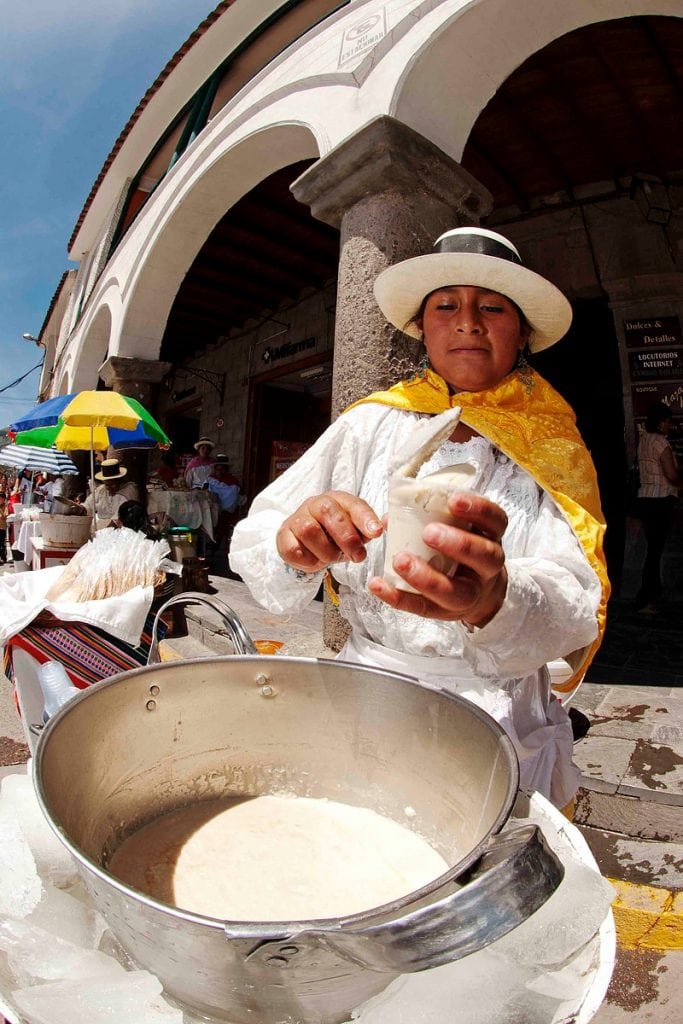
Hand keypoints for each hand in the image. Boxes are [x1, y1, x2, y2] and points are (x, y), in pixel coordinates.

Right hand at [277, 491, 382, 571]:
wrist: (305, 541)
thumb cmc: (334, 534)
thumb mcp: (355, 530)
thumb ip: (369, 529)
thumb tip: (384, 526)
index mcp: (338, 499)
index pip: (353, 504)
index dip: (365, 518)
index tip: (377, 532)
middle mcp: (315, 504)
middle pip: (327, 512)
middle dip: (347, 538)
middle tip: (358, 556)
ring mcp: (297, 518)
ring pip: (309, 531)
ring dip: (326, 551)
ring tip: (333, 558)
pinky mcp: (283, 536)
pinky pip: (293, 549)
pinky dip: (308, 560)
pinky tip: (316, 560)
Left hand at [368, 492, 507, 626]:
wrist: (481, 594)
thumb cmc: (463, 552)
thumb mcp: (460, 530)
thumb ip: (432, 518)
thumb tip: (390, 517)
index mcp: (491, 538)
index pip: (494, 520)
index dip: (477, 509)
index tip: (453, 500)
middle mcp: (488, 567)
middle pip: (483, 556)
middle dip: (458, 544)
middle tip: (429, 533)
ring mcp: (471, 593)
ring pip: (455, 591)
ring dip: (426, 577)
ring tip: (400, 560)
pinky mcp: (447, 612)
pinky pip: (424, 608)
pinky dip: (399, 597)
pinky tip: (378, 585)